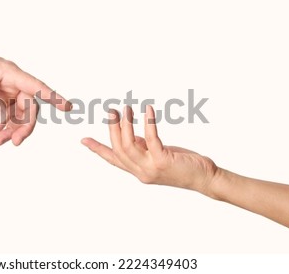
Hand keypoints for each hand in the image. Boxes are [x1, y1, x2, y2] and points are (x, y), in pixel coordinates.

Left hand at [0, 36, 70, 145]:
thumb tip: (3, 120)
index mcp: (11, 73)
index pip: (37, 87)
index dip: (54, 98)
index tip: (69, 108)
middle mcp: (13, 83)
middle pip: (29, 108)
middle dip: (24, 127)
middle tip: (14, 142)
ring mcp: (6, 91)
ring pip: (17, 115)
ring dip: (9, 129)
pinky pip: (4, 115)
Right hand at [81, 106, 218, 193]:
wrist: (205, 179)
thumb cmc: (183, 166)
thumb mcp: (158, 156)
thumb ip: (143, 149)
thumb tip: (131, 134)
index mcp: (138, 171)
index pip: (113, 160)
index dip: (97, 149)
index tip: (83, 140)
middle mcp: (141, 172)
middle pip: (118, 148)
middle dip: (112, 128)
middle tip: (112, 110)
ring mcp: (151, 168)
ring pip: (128, 144)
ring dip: (125, 124)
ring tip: (125, 108)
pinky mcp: (163, 161)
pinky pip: (150, 138)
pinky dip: (147, 122)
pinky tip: (148, 110)